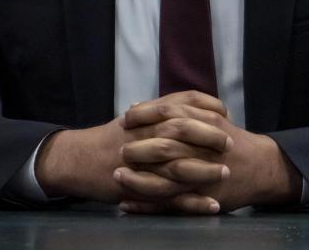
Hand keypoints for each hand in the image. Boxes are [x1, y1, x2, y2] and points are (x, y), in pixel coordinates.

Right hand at [35, 92, 232, 203]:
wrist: (78, 159)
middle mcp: (144, 135)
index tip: (226, 112)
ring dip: (205, 169)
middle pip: (181, 130)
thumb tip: (190, 104)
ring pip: (177, 164)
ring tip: (226, 173)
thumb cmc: (110, 138)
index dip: (206, 106)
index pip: (181, 103)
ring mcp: (141, 162)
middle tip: (231, 141)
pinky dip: (192, 202)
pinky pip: (169, 197)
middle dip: (209, 135)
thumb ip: (160, 110)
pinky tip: (211, 205)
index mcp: (146, 116)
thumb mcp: (134, 118)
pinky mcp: (138, 187)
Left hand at [115, 91, 301, 212]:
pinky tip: (126, 204)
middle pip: (167, 145)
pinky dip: (146, 204)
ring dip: (139, 177)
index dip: (146, 115)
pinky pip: (169, 204)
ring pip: (166, 177)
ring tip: (118, 176)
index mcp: (206, 123)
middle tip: (121, 148)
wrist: (261, 168)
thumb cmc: (229, 140)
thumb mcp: (211, 116)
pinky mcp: (200, 199)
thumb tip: (140, 104)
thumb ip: (181, 107)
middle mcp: (203, 148)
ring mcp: (201, 176)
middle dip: (140, 147)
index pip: (171, 113)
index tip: (127, 116)